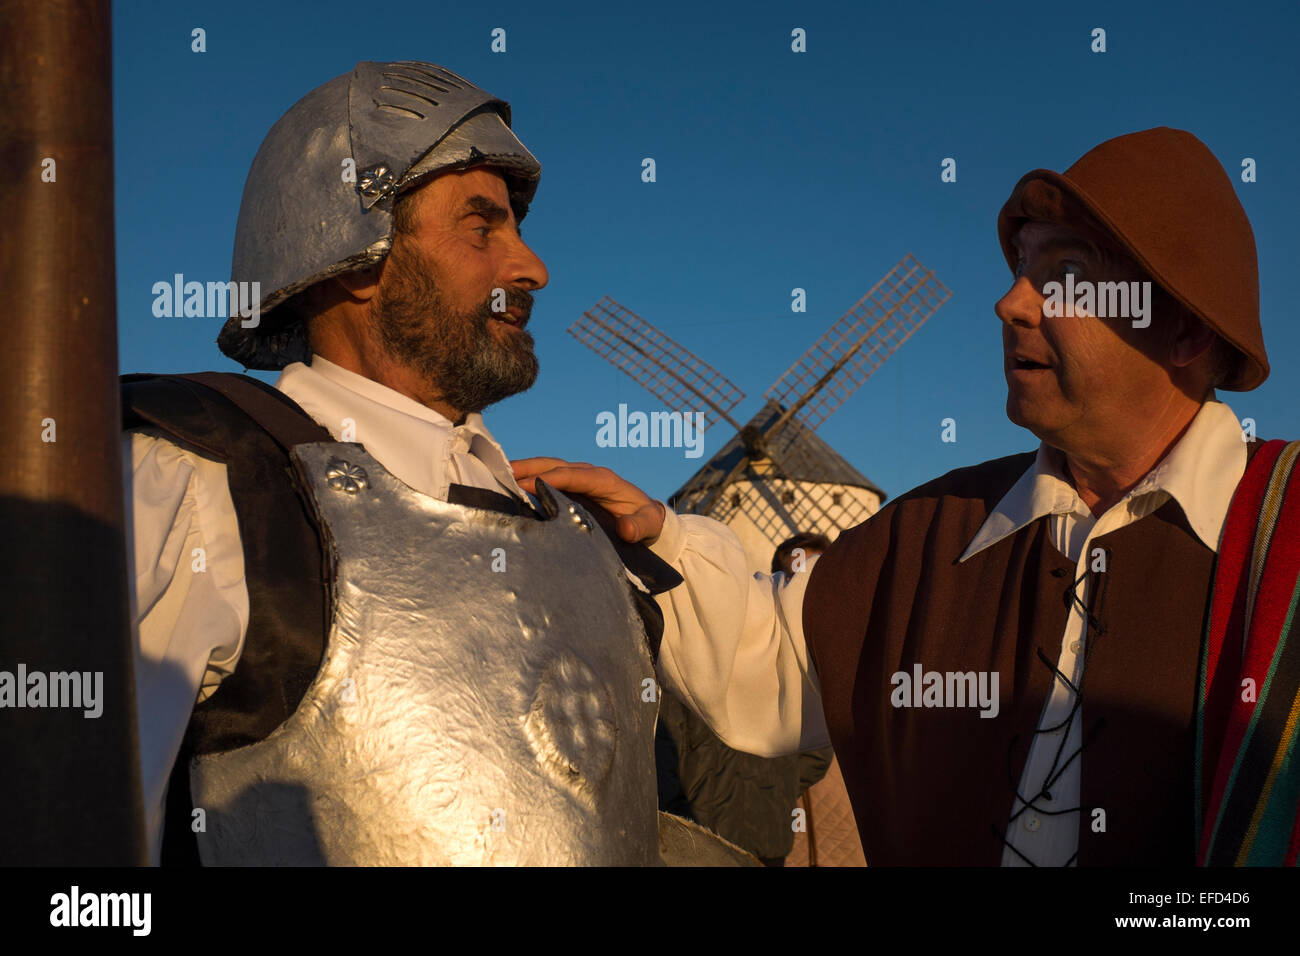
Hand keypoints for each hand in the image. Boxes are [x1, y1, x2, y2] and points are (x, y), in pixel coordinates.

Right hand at [511, 457, 665, 543]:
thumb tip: (626, 529)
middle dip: (531, 467)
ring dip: (524, 470)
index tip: (533, 483)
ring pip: (547, 468)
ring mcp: (576, 479)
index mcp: (605, 480)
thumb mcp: (649, 523)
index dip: (555, 477)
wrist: (645, 519)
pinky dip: (527, 478)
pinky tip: (509, 486)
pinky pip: (546, 478)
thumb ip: (639, 526)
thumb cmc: (646, 520)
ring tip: (499, 476)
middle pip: (556, 465)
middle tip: (505, 473)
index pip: (577, 475)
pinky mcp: (569, 487)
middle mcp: (588, 475)